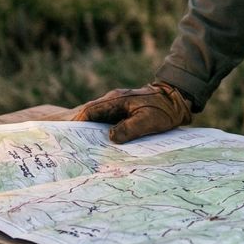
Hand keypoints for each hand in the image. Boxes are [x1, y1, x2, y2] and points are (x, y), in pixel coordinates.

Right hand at [74, 82, 192, 143]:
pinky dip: (98, 130)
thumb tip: (111, 138)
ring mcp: (117, 104)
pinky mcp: (122, 110)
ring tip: (78, 146)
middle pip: (89, 114)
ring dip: (87, 129)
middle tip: (67, 144)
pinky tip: (98, 142)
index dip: (78, 123)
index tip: (69, 135)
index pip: (90, 111)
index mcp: (116, 100)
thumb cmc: (163, 109)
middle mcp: (113, 100)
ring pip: (96, 117)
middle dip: (77, 127)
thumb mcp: (148, 121)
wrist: (176, 97)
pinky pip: (105, 120)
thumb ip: (129, 128)